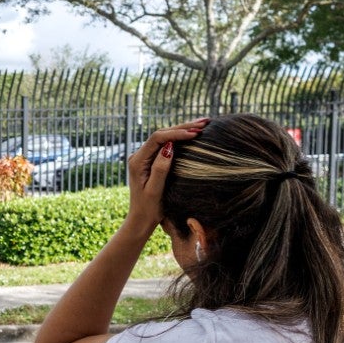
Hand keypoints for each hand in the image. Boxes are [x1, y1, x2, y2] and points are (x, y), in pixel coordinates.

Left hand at [125, 119, 207, 238]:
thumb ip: (160, 168)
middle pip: (161, 134)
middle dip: (183, 127)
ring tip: (203, 124)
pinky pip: (165, 144)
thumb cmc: (148, 208)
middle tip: (205, 122)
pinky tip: (192, 134)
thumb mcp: (155, 190)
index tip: (195, 134)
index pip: (157, 138)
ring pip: (164, 138)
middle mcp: (139, 156)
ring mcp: (145, 157)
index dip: (177, 133)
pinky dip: (179, 138)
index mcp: (138, 161)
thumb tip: (169, 147)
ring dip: (183, 130)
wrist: (141, 219)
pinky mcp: (151, 161)